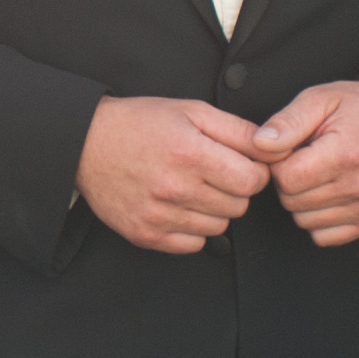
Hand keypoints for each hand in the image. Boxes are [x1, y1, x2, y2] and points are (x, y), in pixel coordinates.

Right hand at [77, 95, 272, 255]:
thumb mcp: (191, 111)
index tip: (240, 165)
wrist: (86, 143)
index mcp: (190, 153)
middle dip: (233, 190)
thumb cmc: (140, 123)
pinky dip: (192, 230)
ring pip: (218, 228)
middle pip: (238, 207)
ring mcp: (158, 215)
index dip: (253, 172)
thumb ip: (237, 129)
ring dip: (213, 210)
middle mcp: (174, 188)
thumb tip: (272, 148)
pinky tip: (178, 206)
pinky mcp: (145, 235)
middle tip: (212, 174)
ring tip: (192, 188)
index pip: (251, 182)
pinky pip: (193, 245)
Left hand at [249, 80, 358, 246]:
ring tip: (317, 173)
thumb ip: (287, 122)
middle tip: (304, 158)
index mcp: (347, 154)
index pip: (287, 179)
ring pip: (305, 221)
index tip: (290, 148)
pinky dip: (317, 218)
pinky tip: (326, 192)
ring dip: (301, 200)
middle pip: (293, 202)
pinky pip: (324, 236)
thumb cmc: (357, 108)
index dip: (278, 163)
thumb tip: (259, 144)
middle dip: (289, 181)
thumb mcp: (319, 99)